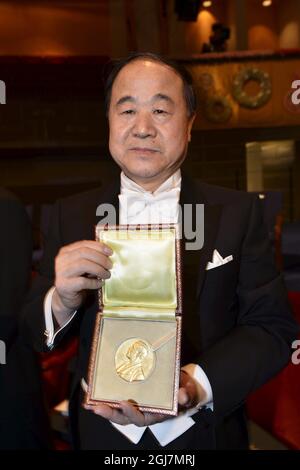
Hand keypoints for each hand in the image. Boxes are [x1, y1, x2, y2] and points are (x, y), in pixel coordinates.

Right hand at [52, 240, 112, 325]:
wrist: (67, 298)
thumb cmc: (78, 280)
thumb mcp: (83, 266)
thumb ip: (91, 258)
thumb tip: (108, 254)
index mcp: (66, 252)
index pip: (83, 244)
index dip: (98, 247)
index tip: (110, 252)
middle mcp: (61, 260)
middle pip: (84, 253)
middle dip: (100, 258)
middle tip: (110, 266)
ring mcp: (61, 273)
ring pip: (83, 265)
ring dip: (99, 269)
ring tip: (107, 275)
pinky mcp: (64, 285)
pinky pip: (83, 281)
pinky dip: (94, 282)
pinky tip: (100, 283)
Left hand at [83, 370, 201, 425]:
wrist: (182, 386)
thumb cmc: (184, 390)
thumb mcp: (188, 392)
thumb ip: (186, 395)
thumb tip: (183, 396)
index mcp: (155, 414)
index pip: (140, 418)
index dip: (130, 412)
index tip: (122, 402)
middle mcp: (142, 413)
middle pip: (122, 418)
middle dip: (109, 413)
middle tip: (96, 407)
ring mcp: (135, 407)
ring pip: (115, 412)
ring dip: (101, 408)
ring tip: (88, 403)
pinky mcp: (129, 399)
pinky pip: (114, 402)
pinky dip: (102, 398)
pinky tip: (91, 392)